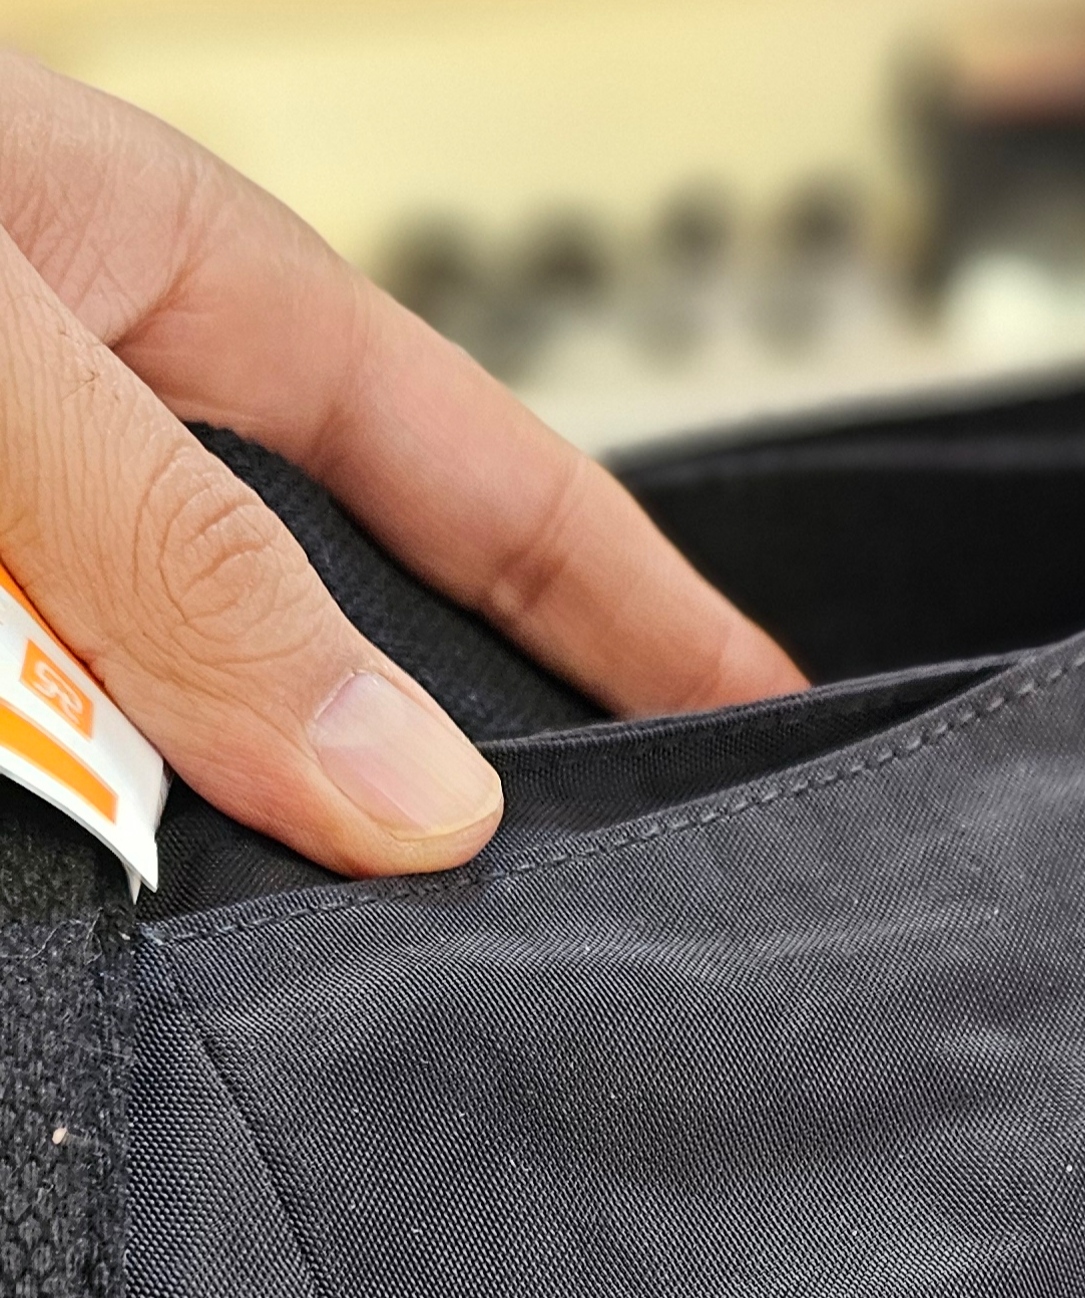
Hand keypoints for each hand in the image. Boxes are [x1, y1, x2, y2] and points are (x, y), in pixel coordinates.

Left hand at [0, 53, 804, 875]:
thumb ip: (181, 548)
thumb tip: (406, 784)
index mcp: (211, 302)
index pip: (504, 495)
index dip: (653, 629)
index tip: (771, 745)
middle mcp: (133, 438)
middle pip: (372, 647)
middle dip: (475, 781)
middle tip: (589, 927)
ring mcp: (34, 551)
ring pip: (202, 752)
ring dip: (247, 853)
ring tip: (348, 967)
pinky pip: (56, 790)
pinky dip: (96, 858)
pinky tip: (134, 924)